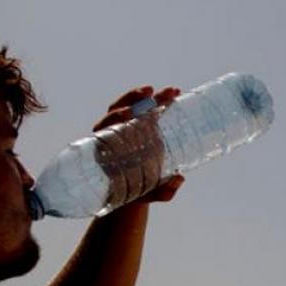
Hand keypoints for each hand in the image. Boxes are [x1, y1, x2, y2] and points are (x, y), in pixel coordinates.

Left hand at [94, 85, 185, 204]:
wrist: (132, 190)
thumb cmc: (135, 193)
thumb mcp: (147, 193)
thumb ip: (162, 191)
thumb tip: (179, 179)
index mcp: (105, 149)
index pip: (105, 126)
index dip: (114, 117)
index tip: (127, 114)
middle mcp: (112, 135)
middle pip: (118, 110)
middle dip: (133, 101)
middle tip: (150, 97)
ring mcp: (124, 128)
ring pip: (129, 104)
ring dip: (144, 95)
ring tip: (162, 91)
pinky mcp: (137, 125)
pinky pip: (142, 108)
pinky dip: (155, 99)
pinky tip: (170, 94)